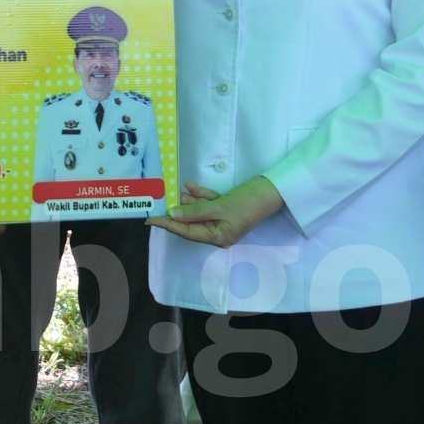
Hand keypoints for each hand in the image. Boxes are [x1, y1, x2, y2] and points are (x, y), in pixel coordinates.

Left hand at [150, 176, 281, 247]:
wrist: (272, 190)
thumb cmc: (248, 202)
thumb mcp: (220, 207)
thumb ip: (195, 211)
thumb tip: (173, 215)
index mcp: (218, 237)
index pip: (187, 232)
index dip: (168, 225)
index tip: (151, 220)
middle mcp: (220, 231)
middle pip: (191, 222)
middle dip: (178, 211)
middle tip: (162, 201)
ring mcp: (224, 219)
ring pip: (199, 211)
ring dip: (188, 201)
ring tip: (177, 190)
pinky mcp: (228, 207)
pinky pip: (209, 203)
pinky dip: (201, 195)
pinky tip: (191, 186)